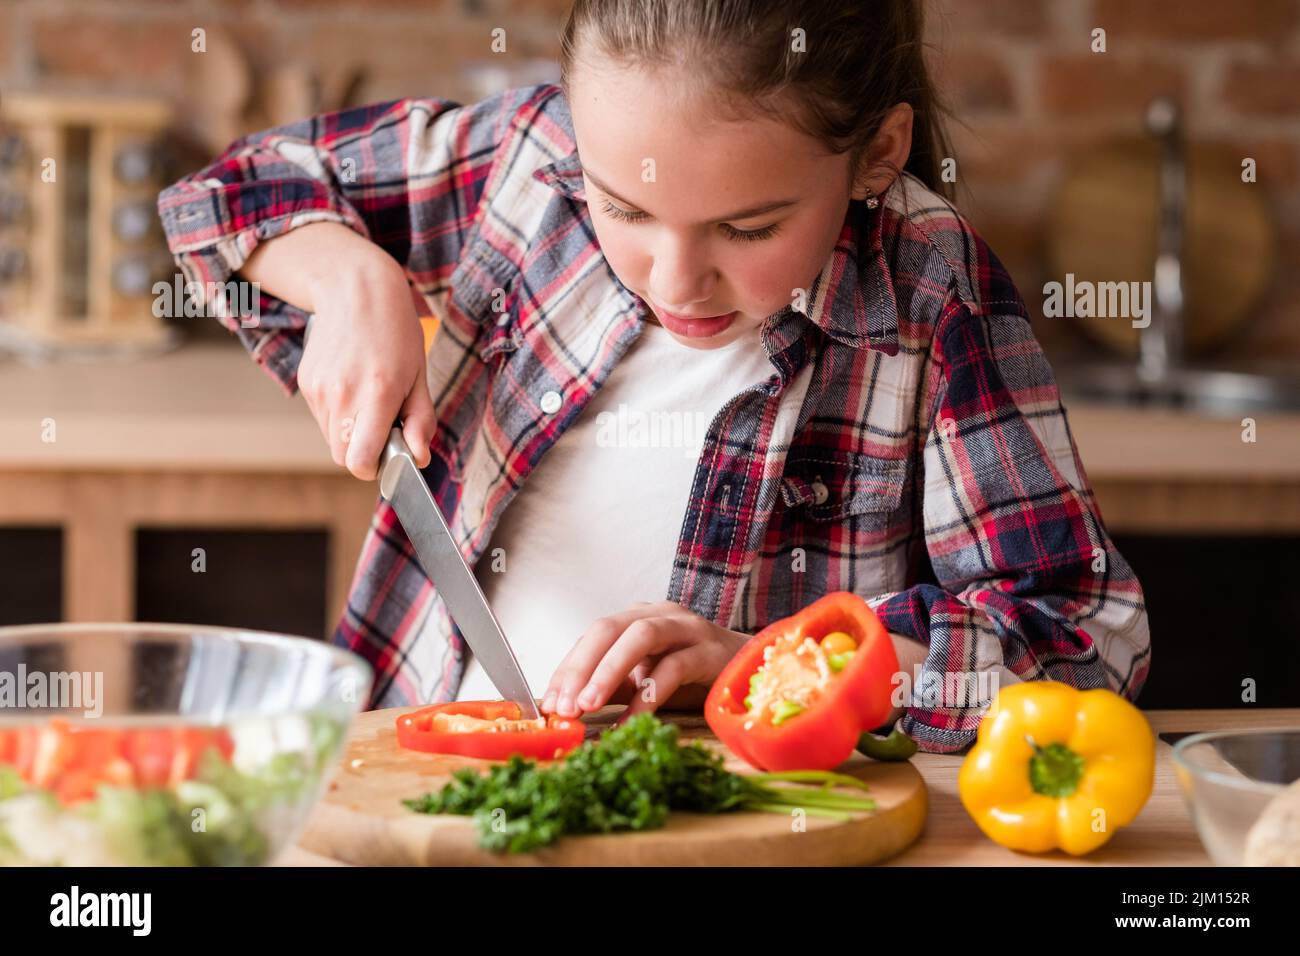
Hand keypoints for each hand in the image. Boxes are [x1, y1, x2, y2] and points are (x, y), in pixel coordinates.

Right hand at [296, 254, 436, 479]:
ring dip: (350, 431)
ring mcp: (318, 389)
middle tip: (383, 425)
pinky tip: (352, 384)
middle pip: (342, 456)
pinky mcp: (306, 382)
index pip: (358, 461)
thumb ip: (420, 421)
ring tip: (368, 397)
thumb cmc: (395, 331)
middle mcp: (342, 395)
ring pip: (331, 437)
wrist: (355, 289)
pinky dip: (338, 412)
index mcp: (376, 394)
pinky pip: (322, 416)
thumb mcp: (419, 375)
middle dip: (363, 452)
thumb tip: (419, 457)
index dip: (374, 467)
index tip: (388, 455)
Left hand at [540, 601, 750, 719]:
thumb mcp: (644, 679)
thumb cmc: (692, 675)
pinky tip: (632, 721)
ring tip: (589, 705)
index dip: (567, 668)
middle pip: (609, 628)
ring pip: (640, 637)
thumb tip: (566, 708)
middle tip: (566, 705)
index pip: (591, 636)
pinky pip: (674, 668)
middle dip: (582, 666)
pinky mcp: (709, 650)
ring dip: (609, 670)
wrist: (748, 671)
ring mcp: (686, 628)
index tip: (549, 704)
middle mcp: (659, 614)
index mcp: (637, 617)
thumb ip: (611, 687)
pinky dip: (649, 697)